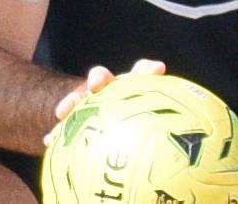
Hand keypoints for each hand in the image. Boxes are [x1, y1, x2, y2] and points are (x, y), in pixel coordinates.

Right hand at [44, 58, 165, 143]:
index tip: (156, 68)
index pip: (143, 73)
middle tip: (97, 81)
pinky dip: (58, 131)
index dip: (148, 69)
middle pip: (107, 79)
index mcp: (134, 90)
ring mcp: (92, 100)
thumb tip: (187, 169)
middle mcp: (112, 90)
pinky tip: (49, 142)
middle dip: (101, 77)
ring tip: (64, 110)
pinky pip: (66, 122)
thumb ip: (162, 141)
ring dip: (73, 99)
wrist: (102, 126)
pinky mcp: (76, 114)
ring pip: (81, 96)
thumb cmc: (136, 133)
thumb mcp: (148, 133)